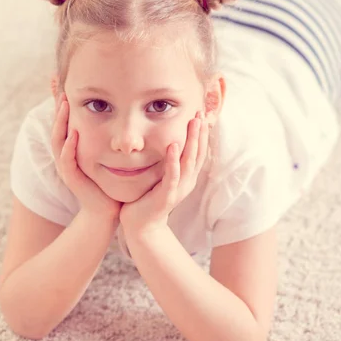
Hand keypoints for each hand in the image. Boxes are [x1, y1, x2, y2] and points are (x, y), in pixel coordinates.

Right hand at [51, 93, 122, 221]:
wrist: (107, 210)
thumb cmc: (110, 180)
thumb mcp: (108, 152)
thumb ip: (109, 133)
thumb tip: (121, 110)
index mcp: (73, 146)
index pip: (64, 118)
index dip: (59, 99)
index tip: (57, 77)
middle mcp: (66, 153)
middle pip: (57, 124)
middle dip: (56, 103)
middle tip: (55, 82)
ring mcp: (67, 166)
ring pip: (58, 139)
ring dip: (60, 121)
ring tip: (63, 103)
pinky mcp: (72, 178)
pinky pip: (67, 160)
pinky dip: (68, 147)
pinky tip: (72, 134)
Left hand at [119, 111, 209, 233]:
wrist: (141, 226)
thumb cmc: (148, 198)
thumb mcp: (160, 177)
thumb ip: (166, 162)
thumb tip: (165, 141)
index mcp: (186, 177)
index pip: (198, 152)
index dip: (200, 134)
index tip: (200, 114)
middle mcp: (186, 182)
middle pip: (197, 154)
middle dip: (199, 133)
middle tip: (200, 113)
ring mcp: (178, 189)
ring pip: (189, 162)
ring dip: (191, 142)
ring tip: (193, 124)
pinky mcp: (166, 196)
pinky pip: (172, 176)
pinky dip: (173, 161)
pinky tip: (173, 146)